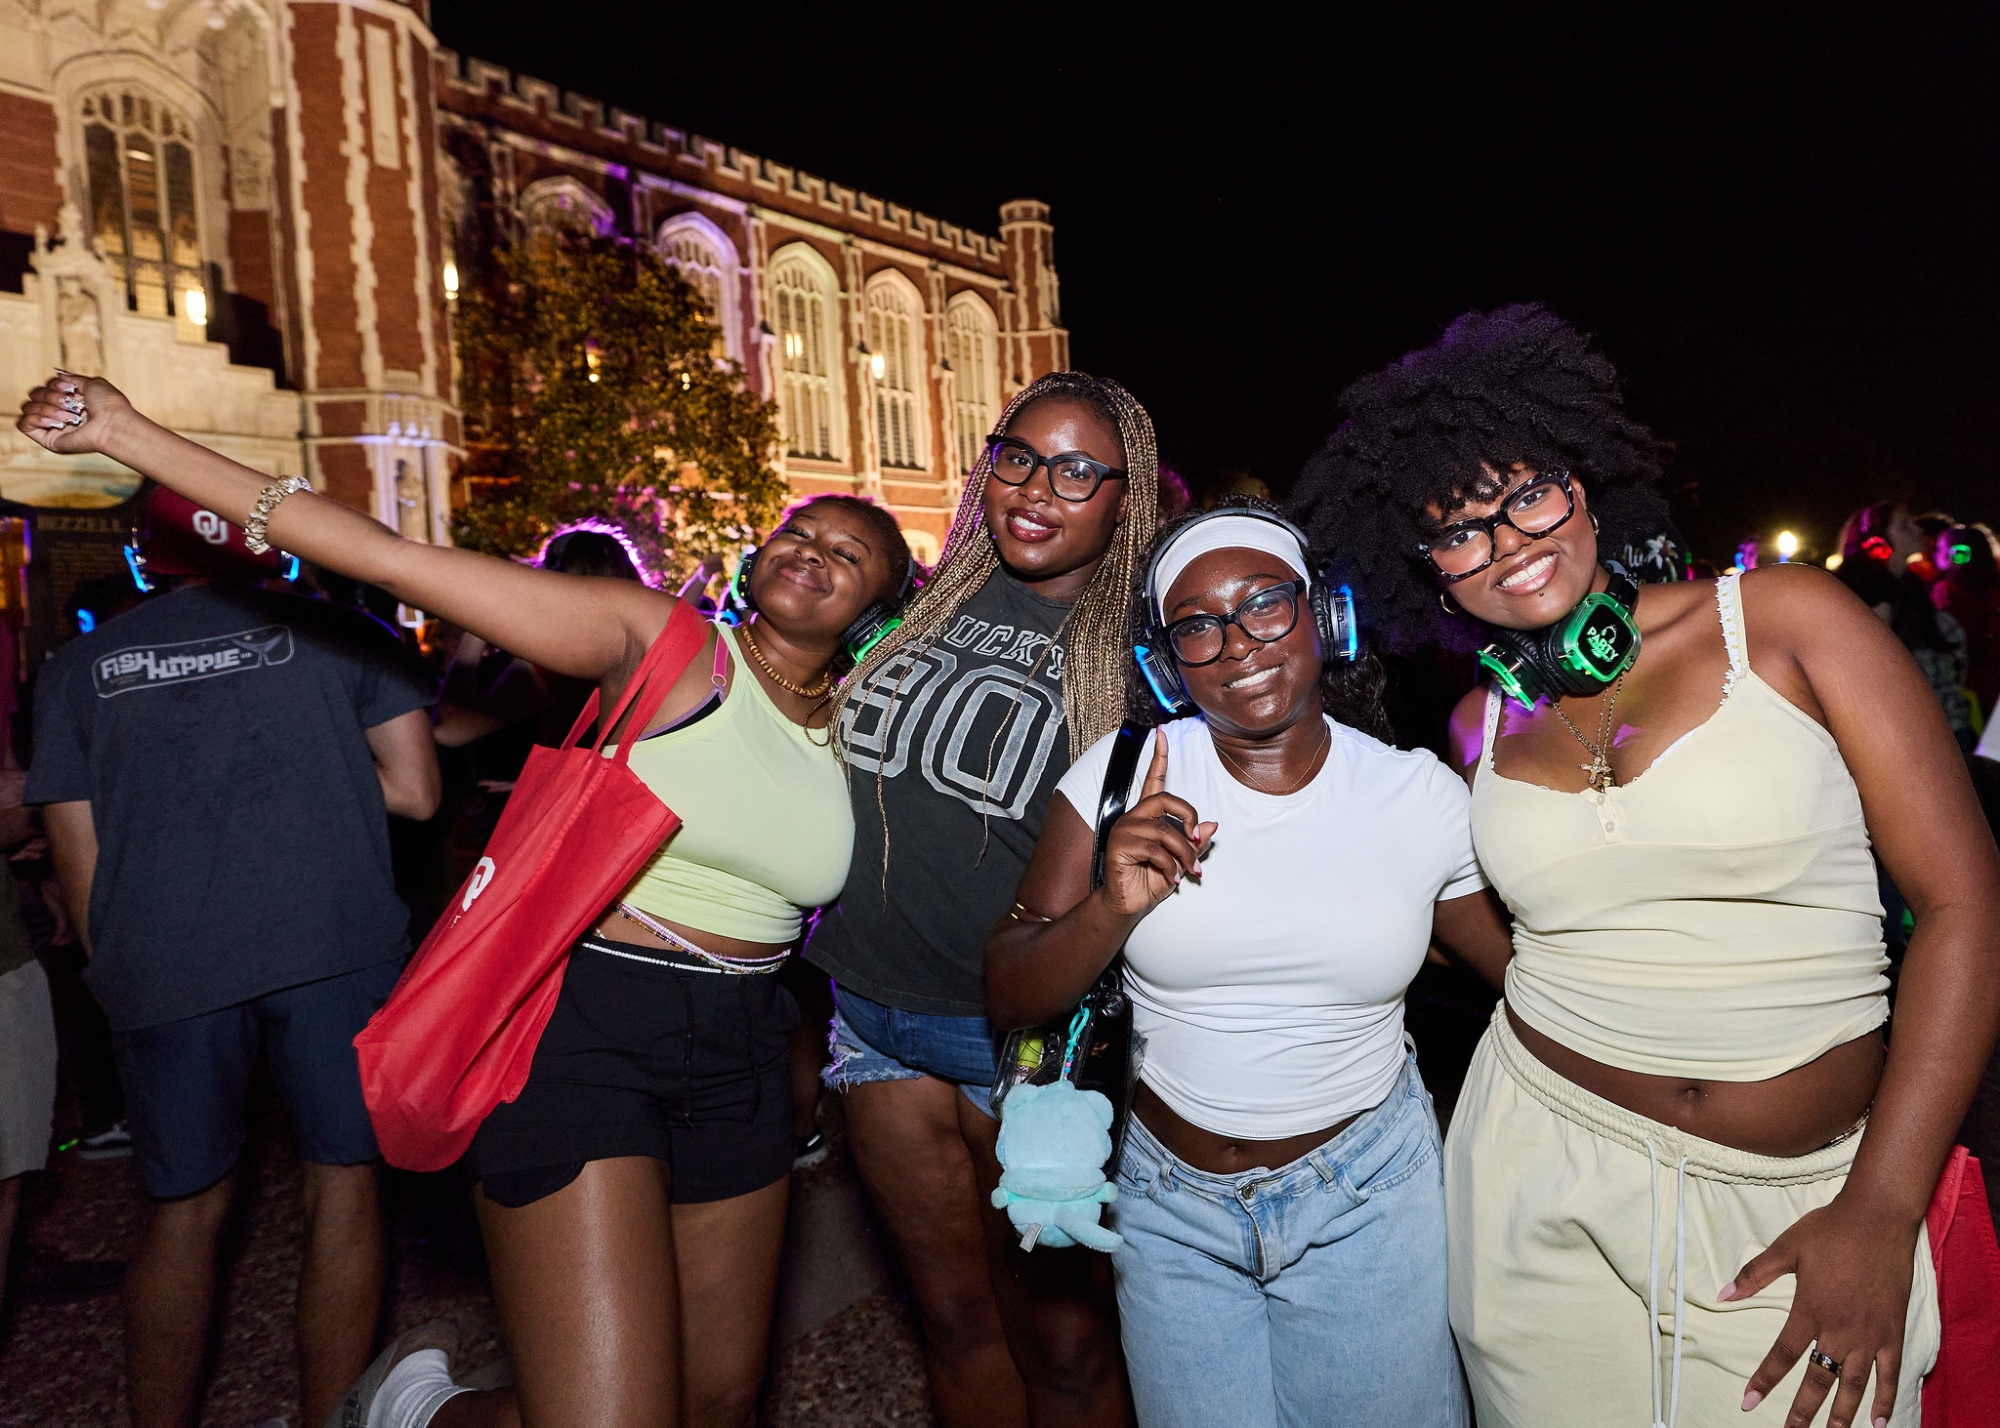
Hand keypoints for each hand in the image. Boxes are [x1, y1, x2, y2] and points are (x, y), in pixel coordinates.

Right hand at [16, 372, 132, 455]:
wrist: (113, 424)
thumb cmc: (109, 405)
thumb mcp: (93, 383)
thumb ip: (73, 380)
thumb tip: (59, 375)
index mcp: (69, 401)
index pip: (45, 386)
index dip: (54, 385)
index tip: (71, 389)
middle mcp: (59, 413)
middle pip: (34, 395)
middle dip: (51, 396)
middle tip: (71, 404)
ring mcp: (53, 427)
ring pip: (29, 408)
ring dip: (48, 409)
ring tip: (69, 416)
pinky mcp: (48, 439)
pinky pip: (24, 424)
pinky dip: (36, 419)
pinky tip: (56, 423)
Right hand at [1097, 730, 1216, 918]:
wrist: (1130, 904)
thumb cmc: (1153, 879)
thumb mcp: (1181, 860)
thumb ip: (1195, 842)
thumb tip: (1212, 825)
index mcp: (1148, 815)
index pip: (1153, 779)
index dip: (1159, 755)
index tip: (1161, 732)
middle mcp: (1134, 817)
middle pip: (1166, 799)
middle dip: (1188, 819)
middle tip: (1196, 841)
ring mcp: (1125, 830)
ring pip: (1166, 832)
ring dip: (1185, 855)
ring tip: (1189, 872)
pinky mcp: (1119, 846)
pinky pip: (1155, 851)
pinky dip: (1170, 867)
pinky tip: (1173, 878)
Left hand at [1720, 1193, 1918, 1427]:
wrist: (1877, 1217)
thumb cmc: (1829, 1229)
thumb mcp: (1785, 1248)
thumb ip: (1753, 1275)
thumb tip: (1721, 1295)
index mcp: (1809, 1309)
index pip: (1782, 1354)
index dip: (1764, 1380)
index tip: (1748, 1402)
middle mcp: (1839, 1328)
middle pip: (1818, 1378)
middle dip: (1803, 1410)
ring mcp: (1869, 1333)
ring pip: (1853, 1384)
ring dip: (1842, 1414)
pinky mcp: (1893, 1331)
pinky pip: (1890, 1373)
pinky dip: (1885, 1399)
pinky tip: (1879, 1423)